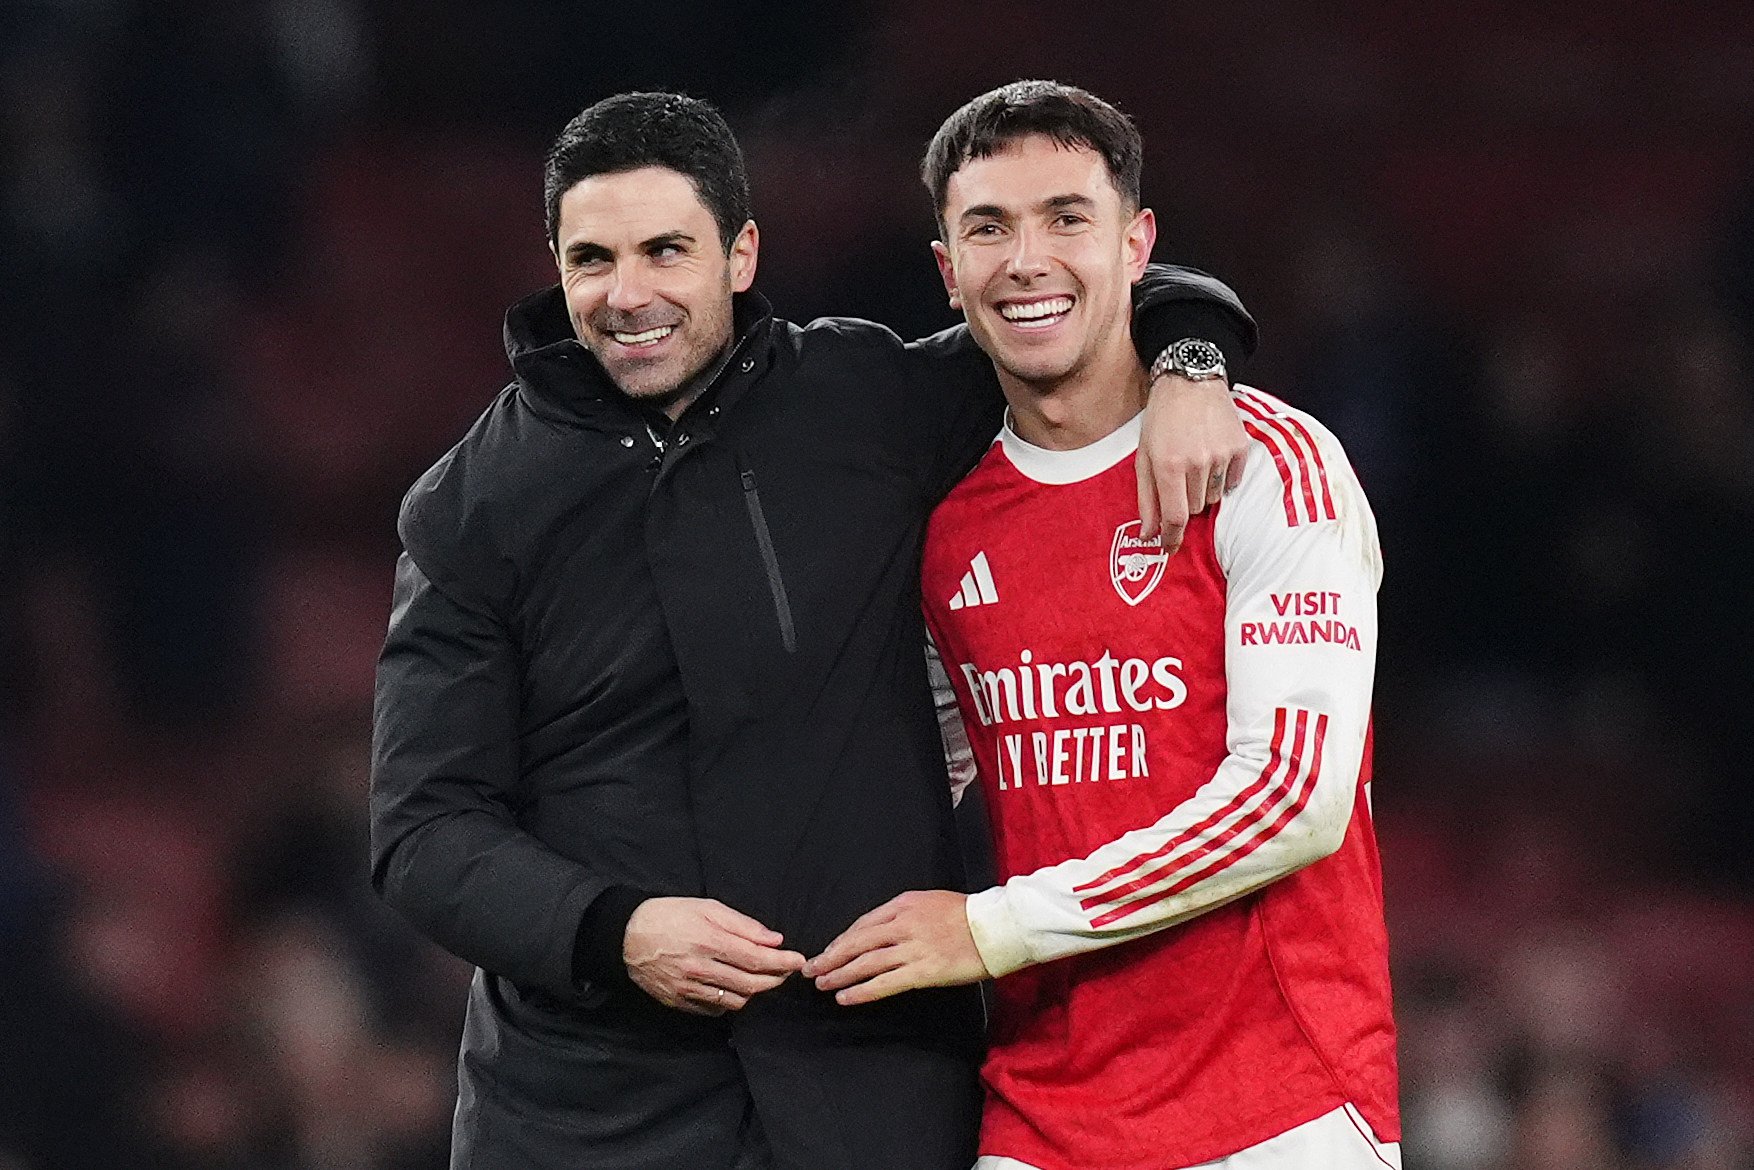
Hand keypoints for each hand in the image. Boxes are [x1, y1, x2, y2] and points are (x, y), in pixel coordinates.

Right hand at [623, 897, 804, 1015]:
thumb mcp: (707, 909)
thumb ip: (743, 925)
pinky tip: (733, 987)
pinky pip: (715, 1010)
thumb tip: (774, 939)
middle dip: (775, 980)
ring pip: (736, 1001)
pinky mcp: (679, 1002)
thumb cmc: (669, 916)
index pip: (757, 959)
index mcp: (709, 942)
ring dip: (755, 992)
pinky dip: (730, 1001)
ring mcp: (689, 990)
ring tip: (760, 978)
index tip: (798, 961)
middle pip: (751, 985)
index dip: (782, 962)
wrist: (627, 936)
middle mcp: (700, 969)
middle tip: (786, 971)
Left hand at [802, 890, 989, 1005]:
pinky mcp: (923, 971)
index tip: (829, 952)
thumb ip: (903, 913)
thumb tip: (879, 931)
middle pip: (856, 942)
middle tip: (810, 968)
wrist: (995, 928)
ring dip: (839, 975)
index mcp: (903, 904)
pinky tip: (846, 997)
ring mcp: (912, 948)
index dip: (842, 940)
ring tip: (822, 984)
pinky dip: (862, 991)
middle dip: (830, 957)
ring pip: (865, 963)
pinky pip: (884, 983)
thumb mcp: (929, 901)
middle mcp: (903, 924)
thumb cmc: (966, 915)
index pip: (863, 924)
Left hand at [1135, 374, 1248, 551]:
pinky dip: (1222, 477)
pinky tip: (1211, 457)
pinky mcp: (1240, 448)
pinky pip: (1232, 481)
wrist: (1191, 382)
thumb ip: (1146, 498)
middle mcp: (1197, 463)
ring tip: (1194, 463)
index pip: (1175, 518)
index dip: (1172, 538)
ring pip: (1214, 497)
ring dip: (1203, 489)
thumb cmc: (1162, 419)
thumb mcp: (1144, 456)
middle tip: (1179, 480)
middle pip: (1195, 509)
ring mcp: (1221, 455)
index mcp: (1169, 465)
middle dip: (1185, 502)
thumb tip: (1148, 534)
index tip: (1170, 548)